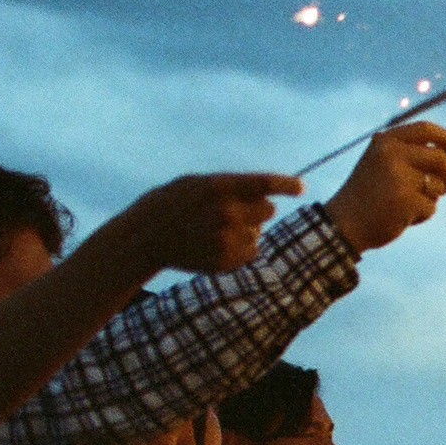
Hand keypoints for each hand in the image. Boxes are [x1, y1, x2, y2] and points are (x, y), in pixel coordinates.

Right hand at [119, 173, 303, 274]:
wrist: (146, 236)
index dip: (285, 185)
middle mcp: (226, 212)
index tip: (299, 187)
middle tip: (234, 210)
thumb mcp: (196, 184)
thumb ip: (230, 187)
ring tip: (215, 228)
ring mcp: (227, 238)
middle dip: (257, 210)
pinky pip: (251, 251)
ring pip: (258, 233)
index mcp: (218, 187)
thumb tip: (266, 196)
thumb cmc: (172, 203)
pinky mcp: (227, 260)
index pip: (262, 184)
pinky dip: (240, 248)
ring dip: (246, 230)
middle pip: (267, 210)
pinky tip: (216, 243)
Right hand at [322, 122, 445, 251]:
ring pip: (438, 184)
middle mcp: (391, 153)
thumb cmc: (371, 194)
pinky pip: (431, 207)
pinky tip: (402, 217)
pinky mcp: (405, 200)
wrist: (345, 222)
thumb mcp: (389, 166)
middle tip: (444, 188)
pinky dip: (422, 215)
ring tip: (409, 203)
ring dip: (432, 197)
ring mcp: (398, 176)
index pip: (426, 130)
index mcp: (386, 141)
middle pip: (441, 158)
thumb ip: (420, 156)